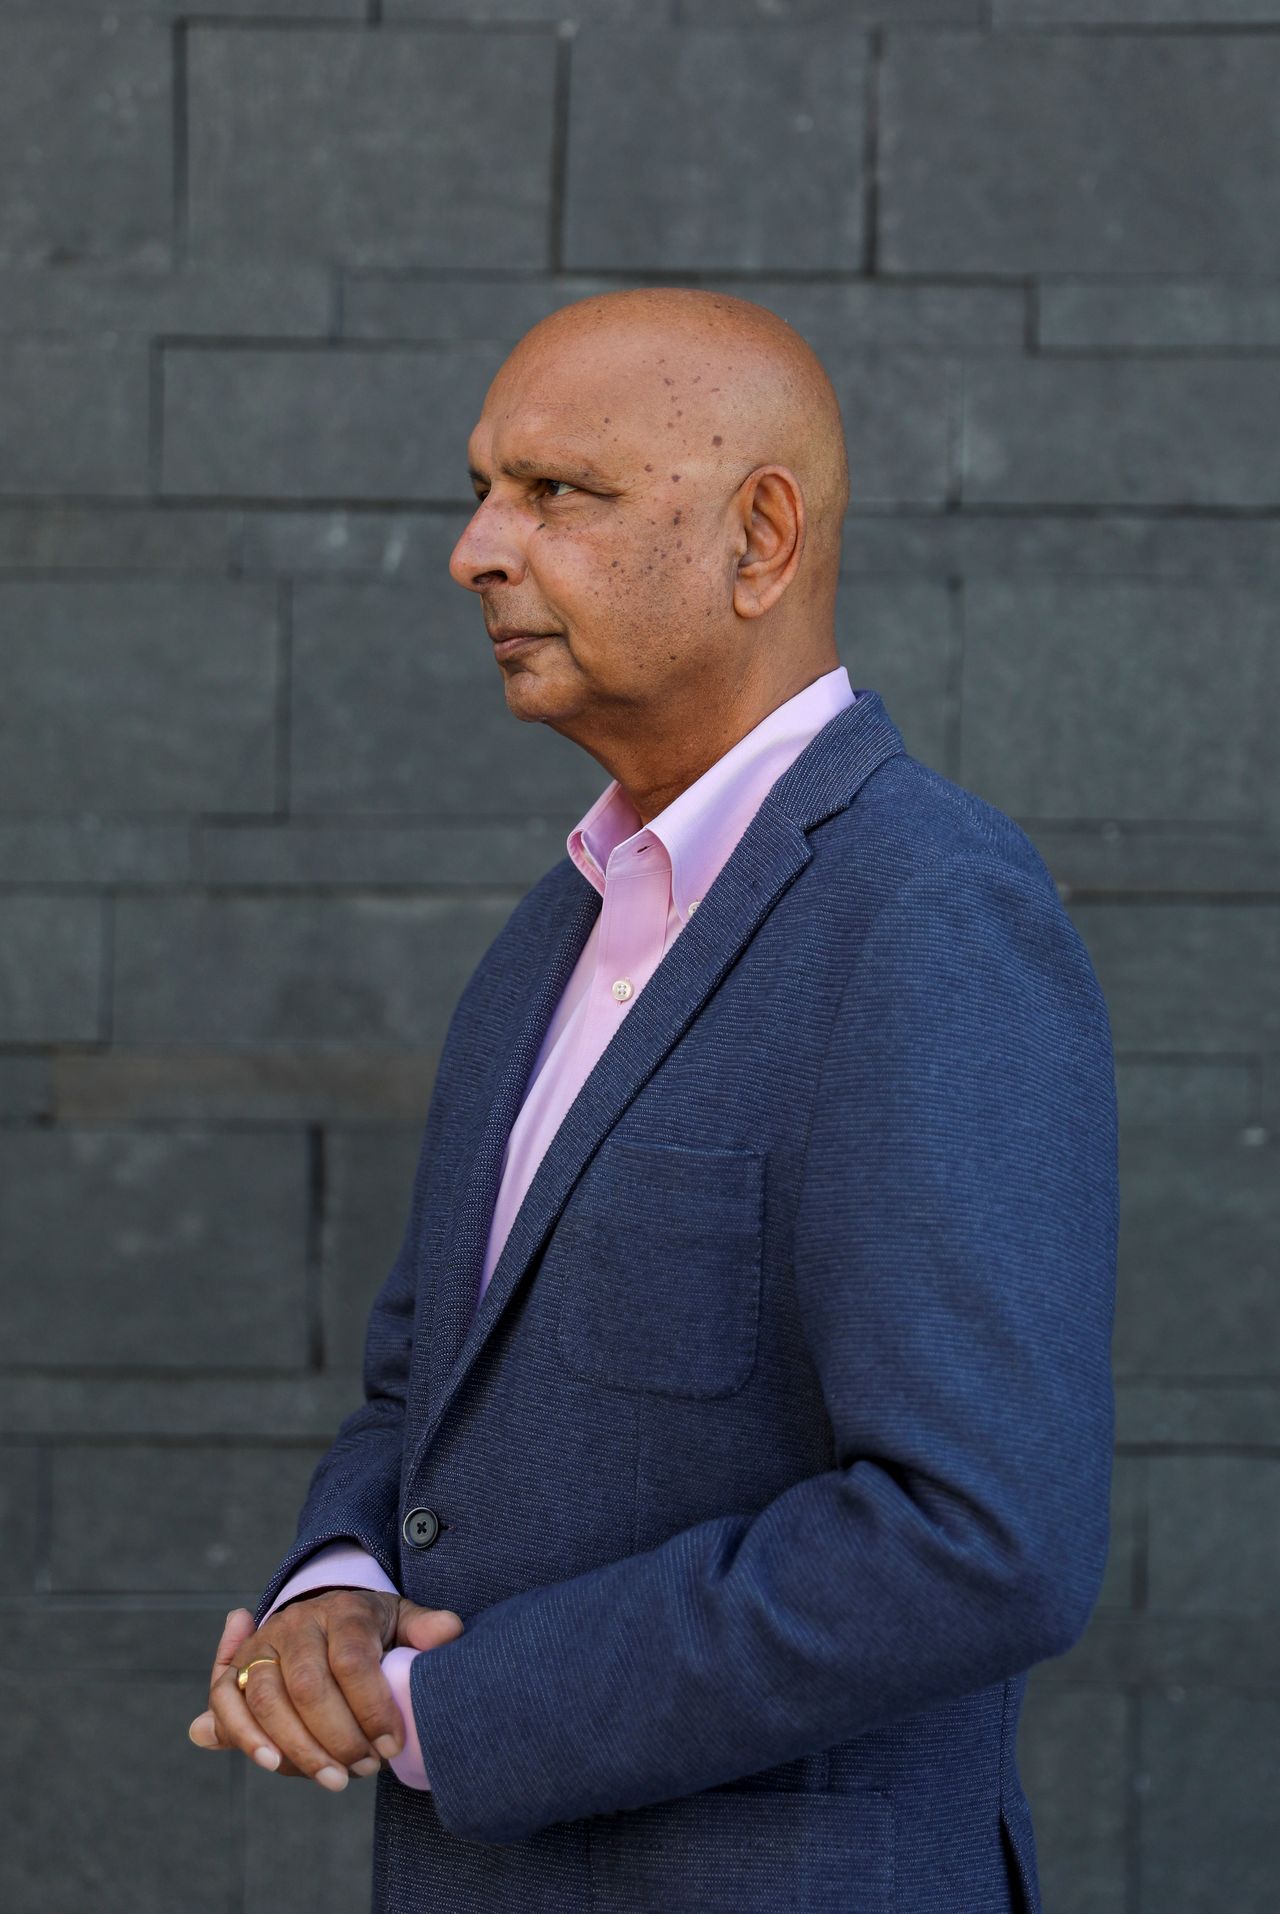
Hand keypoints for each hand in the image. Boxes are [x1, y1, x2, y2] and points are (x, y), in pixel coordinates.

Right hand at [187, 1590, 463, 1788]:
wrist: (322, 1612)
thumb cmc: (368, 1630)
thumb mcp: (400, 1621)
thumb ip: (424, 1630)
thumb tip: (451, 1633)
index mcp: (342, 1610)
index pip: (352, 1660)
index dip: (372, 1708)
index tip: (393, 1745)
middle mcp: (297, 1623)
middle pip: (309, 1684)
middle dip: (338, 1737)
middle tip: (365, 1769)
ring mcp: (263, 1645)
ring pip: (268, 1699)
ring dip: (299, 1749)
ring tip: (334, 1780)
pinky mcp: (236, 1669)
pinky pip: (226, 1701)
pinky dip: (243, 1735)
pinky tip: (272, 1764)